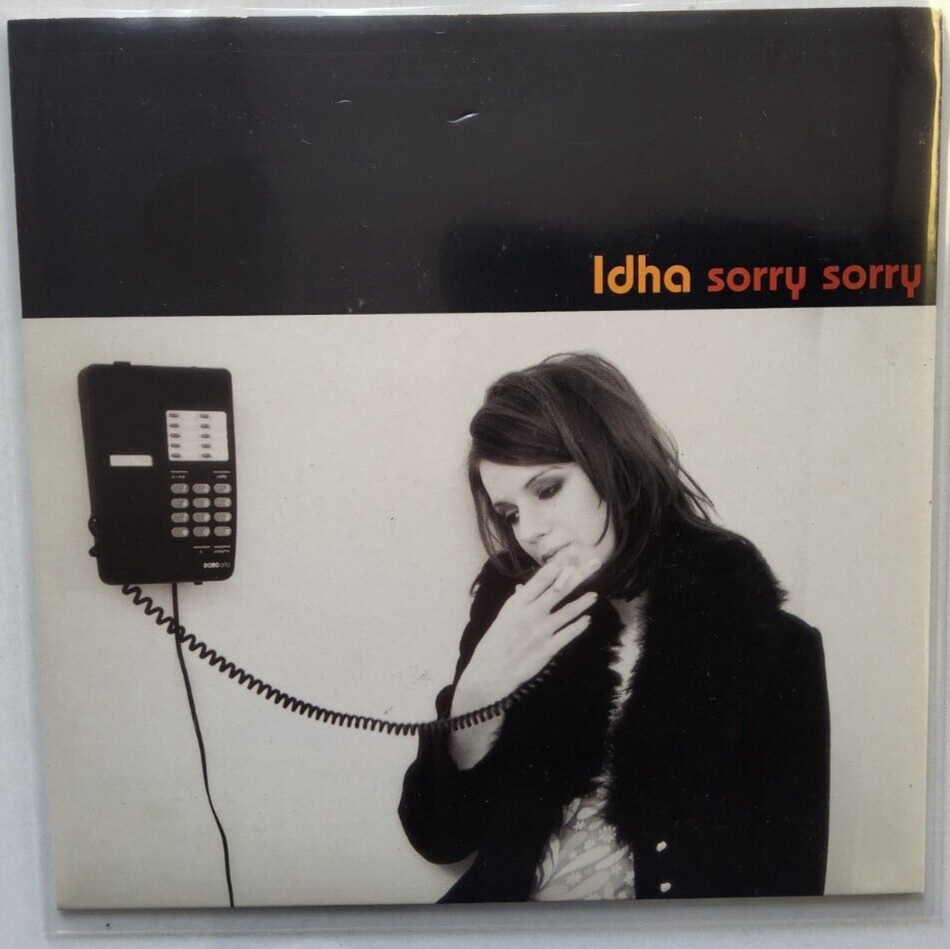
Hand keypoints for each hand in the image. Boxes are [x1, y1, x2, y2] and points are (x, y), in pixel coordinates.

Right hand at [455, 554, 600, 707]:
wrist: (489, 674)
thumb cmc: (494, 643)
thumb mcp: (503, 617)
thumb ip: (517, 601)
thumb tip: (524, 586)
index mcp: (517, 603)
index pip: (542, 578)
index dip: (559, 563)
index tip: (573, 551)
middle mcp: (530, 614)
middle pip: (560, 589)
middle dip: (579, 574)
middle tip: (595, 562)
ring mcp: (541, 632)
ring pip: (568, 612)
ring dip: (583, 602)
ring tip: (594, 595)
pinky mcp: (548, 650)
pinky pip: (568, 634)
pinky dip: (579, 626)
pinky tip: (587, 620)